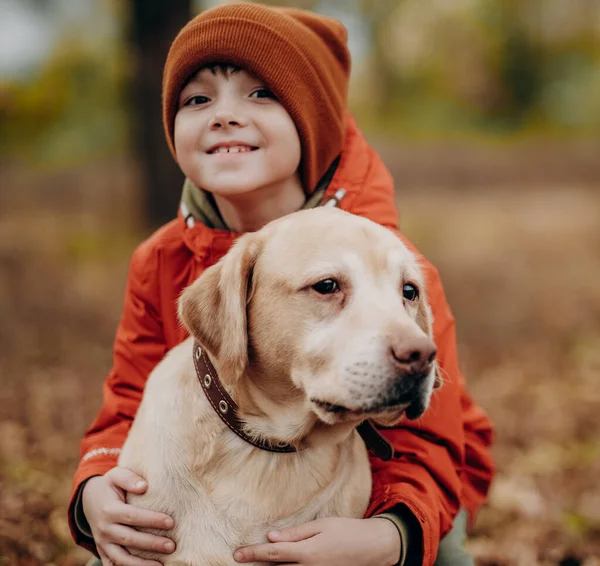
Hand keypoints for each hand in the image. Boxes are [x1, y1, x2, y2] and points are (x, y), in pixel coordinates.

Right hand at [82, 467, 175, 565]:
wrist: (89, 498)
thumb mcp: (116, 475)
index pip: (133, 517)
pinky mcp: (103, 551)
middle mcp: (104, 529)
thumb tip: (144, 486)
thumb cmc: (110, 485)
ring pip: (120, 558)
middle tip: (172, 546)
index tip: (171, 522)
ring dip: (140, 565)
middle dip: (151, 544)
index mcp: (109, 510)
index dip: (152, 520)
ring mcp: (103, 543)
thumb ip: (129, 478)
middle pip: (129, 540)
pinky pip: (113, 565)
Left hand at [233, 517, 400, 565]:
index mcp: (307, 552)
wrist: (374, 548)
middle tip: (241, 558)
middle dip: (258, 565)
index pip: (272, 554)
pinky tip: (282, 565)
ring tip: (258, 561)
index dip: (253, 554)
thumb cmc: (348, 531)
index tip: (237, 554)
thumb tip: (271, 537)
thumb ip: (296, 533)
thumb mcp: (321, 526)